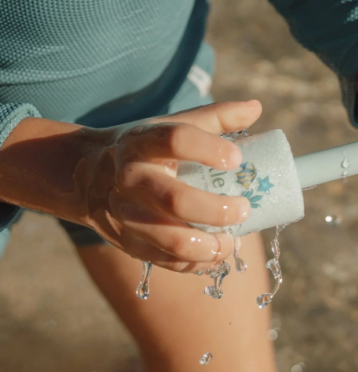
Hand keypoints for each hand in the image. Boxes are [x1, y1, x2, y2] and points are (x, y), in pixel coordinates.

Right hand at [77, 100, 261, 272]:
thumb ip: (215, 118)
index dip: (210, 149)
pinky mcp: (130, 243)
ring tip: (232, 241)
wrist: (88, 177)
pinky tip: (216, 253)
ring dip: (209, 246)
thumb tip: (256, 108)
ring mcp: (128, 215)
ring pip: (171, 240)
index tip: (237, 159)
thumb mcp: (171, 126)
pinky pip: (168, 261)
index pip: (176, 140)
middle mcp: (131, 180)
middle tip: (244, 208)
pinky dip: (198, 263)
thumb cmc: (146, 150)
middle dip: (217, 210)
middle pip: (176, 199)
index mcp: (143, 143)